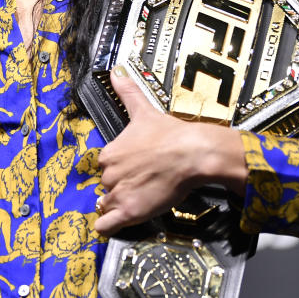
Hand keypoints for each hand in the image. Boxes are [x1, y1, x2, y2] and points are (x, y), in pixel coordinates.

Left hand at [93, 65, 248, 235]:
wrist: (192, 153)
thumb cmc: (171, 134)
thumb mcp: (143, 110)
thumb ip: (127, 92)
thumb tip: (116, 71)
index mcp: (109, 152)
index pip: (106, 165)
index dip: (120, 168)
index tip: (134, 168)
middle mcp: (109, 173)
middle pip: (107, 185)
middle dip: (120, 186)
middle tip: (141, 183)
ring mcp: (117, 194)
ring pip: (106, 204)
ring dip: (117, 205)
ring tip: (137, 200)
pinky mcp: (128, 212)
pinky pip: (106, 226)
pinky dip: (109, 225)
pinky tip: (120, 220)